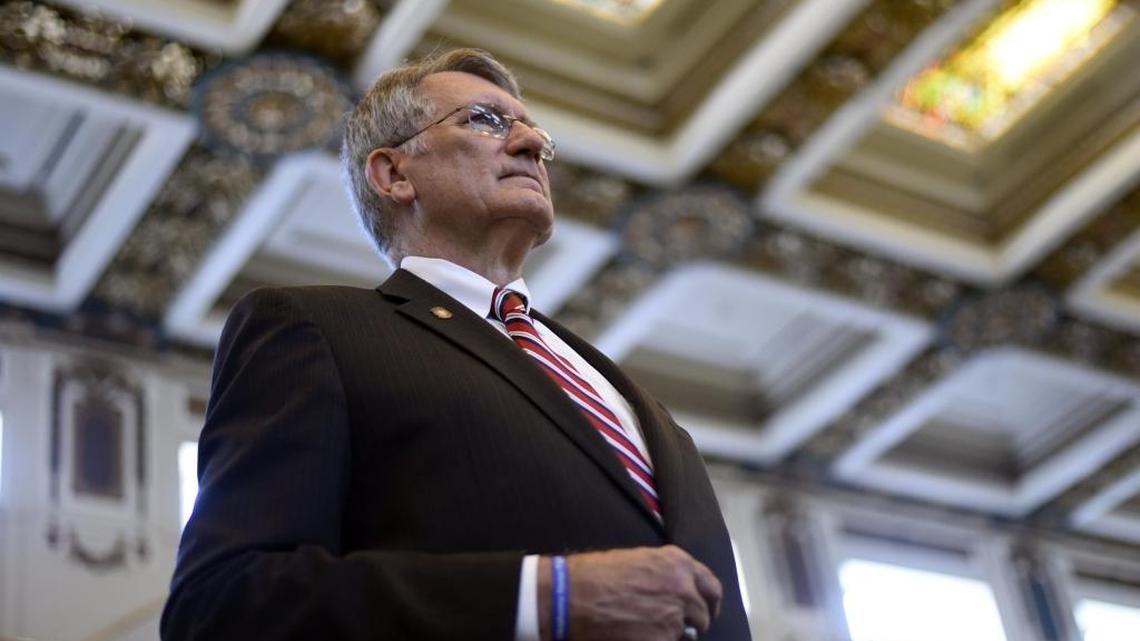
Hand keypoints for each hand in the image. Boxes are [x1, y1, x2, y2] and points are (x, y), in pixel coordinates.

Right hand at [537, 545, 722, 640]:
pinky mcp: (663, 640)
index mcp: (678, 563)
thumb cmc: (595, 575)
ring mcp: (674, 616)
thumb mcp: (639, 560)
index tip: (703, 610)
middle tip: (675, 627)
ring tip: (649, 631)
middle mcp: (683, 587)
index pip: (711, 587)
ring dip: (673, 635)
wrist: (571, 596)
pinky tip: (639, 637)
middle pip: (703, 614)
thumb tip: (677, 590)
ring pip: (687, 634)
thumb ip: (666, 574)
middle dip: (692, 622)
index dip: (707, 601)